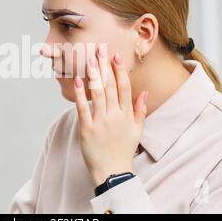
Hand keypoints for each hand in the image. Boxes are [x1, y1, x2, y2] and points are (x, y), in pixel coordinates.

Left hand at [73, 44, 147, 185]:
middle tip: (100, 49)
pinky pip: (83, 108)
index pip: (124, 87)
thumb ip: (140, 110)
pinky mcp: (87, 129)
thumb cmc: (124, 150)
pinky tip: (77, 80)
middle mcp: (115, 115)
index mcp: (127, 114)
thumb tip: (144, 92)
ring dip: (94, 75)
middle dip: (105, 66)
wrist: (113, 172)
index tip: (116, 56)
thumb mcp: (137, 130)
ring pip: (97, 94)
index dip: (120, 70)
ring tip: (90, 59)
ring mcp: (101, 122)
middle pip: (110, 86)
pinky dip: (80, 94)